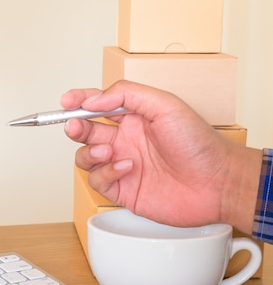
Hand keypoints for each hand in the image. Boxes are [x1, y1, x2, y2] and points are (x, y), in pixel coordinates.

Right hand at [61, 80, 260, 230]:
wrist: (216, 183)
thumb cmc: (199, 144)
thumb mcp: (165, 105)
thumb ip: (126, 95)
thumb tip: (94, 100)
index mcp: (134, 118)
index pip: (98, 105)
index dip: (79, 101)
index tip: (66, 101)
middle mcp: (125, 140)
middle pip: (86, 131)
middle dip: (76, 127)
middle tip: (75, 126)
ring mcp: (122, 165)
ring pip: (85, 157)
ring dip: (89, 152)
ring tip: (107, 150)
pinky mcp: (122, 189)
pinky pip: (97, 180)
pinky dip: (105, 173)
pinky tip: (125, 168)